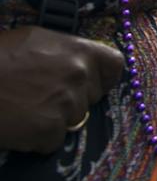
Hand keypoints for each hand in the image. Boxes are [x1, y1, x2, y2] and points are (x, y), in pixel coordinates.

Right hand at [0, 26, 123, 153]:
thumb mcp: (34, 40)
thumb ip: (65, 52)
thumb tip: (80, 63)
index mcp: (78, 50)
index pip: (114, 66)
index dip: (101, 77)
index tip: (89, 84)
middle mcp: (78, 75)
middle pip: (91, 97)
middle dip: (71, 100)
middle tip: (40, 97)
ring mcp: (66, 104)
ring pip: (73, 120)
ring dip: (53, 120)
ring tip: (24, 109)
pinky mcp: (49, 130)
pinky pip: (53, 140)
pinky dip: (37, 139)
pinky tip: (18, 125)